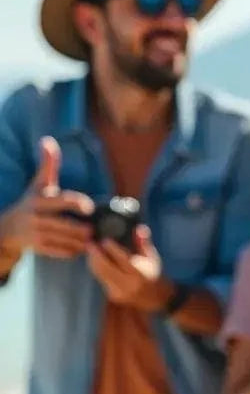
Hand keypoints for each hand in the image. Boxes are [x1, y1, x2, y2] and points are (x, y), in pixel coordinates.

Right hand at [0, 136, 93, 257]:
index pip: (60, 201)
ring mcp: (36, 234)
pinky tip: (81, 248)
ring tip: (93, 238)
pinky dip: (73, 251)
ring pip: (65, 240)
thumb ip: (48, 164)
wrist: (9, 228)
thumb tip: (48, 141)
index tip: (89, 207)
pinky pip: (61, 252)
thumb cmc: (32, 201)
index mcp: (40, 200)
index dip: (75, 204)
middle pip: (65, 225)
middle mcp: (37, 217)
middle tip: (96, 229)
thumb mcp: (39, 183)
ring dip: (82, 241)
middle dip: (83, 228)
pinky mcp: (38, 248)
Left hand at [86, 225, 166, 309]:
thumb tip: (139, 228)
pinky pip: (101, 278)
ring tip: (90, 249)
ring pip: (100, 274)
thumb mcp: (152, 257)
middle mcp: (128, 284)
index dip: (112, 249)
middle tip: (90, 243)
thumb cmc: (153, 272)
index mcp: (139, 274)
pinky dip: (96, 268)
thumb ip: (144, 242)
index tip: (105, 239)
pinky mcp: (113, 295)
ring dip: (93, 261)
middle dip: (96, 254)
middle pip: (106, 268)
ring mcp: (119, 291)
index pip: (122, 259)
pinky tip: (94, 259)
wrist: (157, 297)